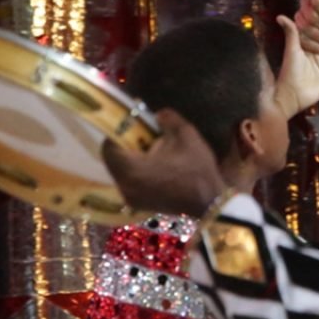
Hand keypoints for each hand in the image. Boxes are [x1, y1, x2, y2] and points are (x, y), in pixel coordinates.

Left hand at [102, 109, 228, 216]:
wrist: (210, 203)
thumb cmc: (197, 170)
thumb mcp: (187, 136)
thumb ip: (169, 120)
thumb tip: (158, 114)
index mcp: (131, 169)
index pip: (109, 147)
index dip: (118, 132)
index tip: (132, 124)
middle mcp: (124, 186)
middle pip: (114, 160)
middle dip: (127, 145)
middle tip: (144, 135)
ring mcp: (131, 198)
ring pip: (122, 171)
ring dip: (133, 158)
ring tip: (154, 150)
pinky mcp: (139, 204)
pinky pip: (131, 182)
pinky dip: (139, 171)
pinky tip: (158, 166)